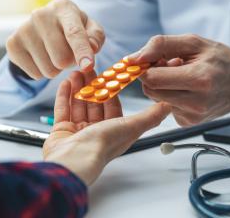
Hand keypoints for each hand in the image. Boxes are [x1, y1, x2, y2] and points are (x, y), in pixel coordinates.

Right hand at [6, 0, 104, 78]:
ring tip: (54, 53)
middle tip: (69, 52)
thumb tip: (92, 48)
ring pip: (49, 70)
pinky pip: (35, 74)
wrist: (45, 23)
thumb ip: (96, 37)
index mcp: (64, 8)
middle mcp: (41, 15)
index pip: (74, 33)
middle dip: (70, 62)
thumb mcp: (90, 28)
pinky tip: (42, 56)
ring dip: (56, 68)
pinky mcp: (12, 44)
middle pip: (62, 59)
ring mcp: (23, 29)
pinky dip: (42, 71)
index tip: (87, 66)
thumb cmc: (73, 27)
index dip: (82, 51)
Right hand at [43, 70, 170, 185]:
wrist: (74, 160)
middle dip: (91, 84)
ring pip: (78, 104)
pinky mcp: (61, 132)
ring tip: (76, 71)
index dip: (109, 88)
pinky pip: (63, 110)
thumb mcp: (131, 126)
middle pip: (94, 102)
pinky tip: (66, 82)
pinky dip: (64, 96)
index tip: (107, 73)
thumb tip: (168, 106)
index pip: (112, 104)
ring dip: (77, 87)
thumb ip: (150, 116)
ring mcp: (78, 131)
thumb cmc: (103, 144)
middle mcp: (96, 131)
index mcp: (114, 130)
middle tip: (88, 68)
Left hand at [129, 34, 229, 126]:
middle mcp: (196, 102)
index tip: (151, 60)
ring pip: (155, 98)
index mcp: (199, 79)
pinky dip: (169, 95)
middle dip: (153, 75)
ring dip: (161, 85)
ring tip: (180, 76)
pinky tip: (185, 88)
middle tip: (169, 65)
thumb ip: (160, 45)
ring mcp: (192, 116)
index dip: (146, 67)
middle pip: (150, 90)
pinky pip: (165, 106)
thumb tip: (133, 58)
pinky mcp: (188, 123)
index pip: (152, 78)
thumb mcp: (193, 42)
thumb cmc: (221, 60)